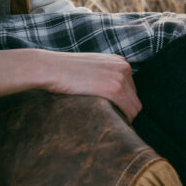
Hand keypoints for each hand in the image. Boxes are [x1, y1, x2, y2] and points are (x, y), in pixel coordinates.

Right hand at [0, 48, 141, 122]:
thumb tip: (109, 95)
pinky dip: (123, 121)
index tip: (112, 113)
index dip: (123, 104)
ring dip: (124, 119)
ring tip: (107, 124)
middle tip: (109, 122)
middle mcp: (124, 68)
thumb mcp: (90, 66)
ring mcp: (120, 78)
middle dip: (124, 112)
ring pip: (134, 108)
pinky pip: (128, 112)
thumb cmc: (64, 71)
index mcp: (119, 61)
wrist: (50, 68)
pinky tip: (109, 124)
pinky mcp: (114, 90)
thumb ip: (103, 75)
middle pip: (135, 100)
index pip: (132, 90)